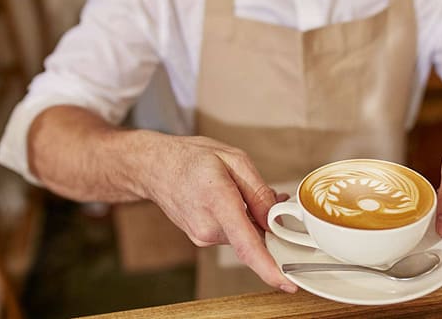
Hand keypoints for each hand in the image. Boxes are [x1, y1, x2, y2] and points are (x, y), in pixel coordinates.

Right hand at [136, 134, 296, 292]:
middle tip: (274, 197)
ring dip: (253, 219)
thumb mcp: (234, 160)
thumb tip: (275, 218)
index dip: (268, 267)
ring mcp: (203, 237)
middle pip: (253, 237)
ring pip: (244, 235)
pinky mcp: (202, 239)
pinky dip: (241, 221)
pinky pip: (232, 234)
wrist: (156, 167)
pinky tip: (232, 200)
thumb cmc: (191, 159)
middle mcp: (208, 227)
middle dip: (270, 222)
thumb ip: (259, 191)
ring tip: (241, 190)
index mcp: (218, 202)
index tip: (285, 283)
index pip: (246, 244)